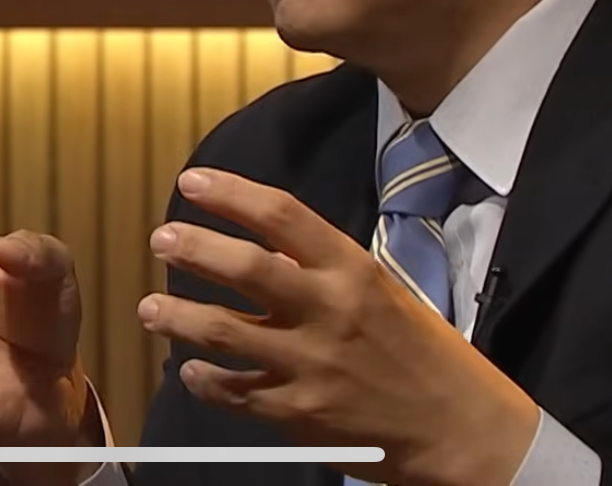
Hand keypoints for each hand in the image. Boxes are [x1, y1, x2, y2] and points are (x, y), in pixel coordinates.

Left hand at [140, 169, 541, 485]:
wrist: (460, 428)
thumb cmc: (427, 356)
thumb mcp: (386, 294)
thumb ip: (327, 272)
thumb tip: (271, 250)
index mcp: (353, 271)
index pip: (282, 217)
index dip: (231, 195)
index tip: (193, 182)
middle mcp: (329, 311)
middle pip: (246, 269)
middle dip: (194, 249)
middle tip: (162, 238)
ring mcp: (311, 364)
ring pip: (224, 333)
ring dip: (178, 317)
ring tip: (150, 309)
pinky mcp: (300, 412)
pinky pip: (236, 392)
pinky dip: (206, 380)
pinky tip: (190, 370)